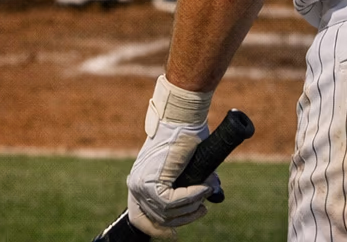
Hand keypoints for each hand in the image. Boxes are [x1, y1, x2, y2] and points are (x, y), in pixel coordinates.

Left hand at [127, 76, 215, 237]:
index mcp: (140, 180)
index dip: (158, 229)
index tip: (175, 234)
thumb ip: (193, 184)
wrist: (182, 115)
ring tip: (207, 192)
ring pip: (168, 212)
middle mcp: (136, 184)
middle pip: (159, 218)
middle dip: (184, 218)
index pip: (140, 218)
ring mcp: (141, 184)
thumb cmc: (186, 133)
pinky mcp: (151, 182)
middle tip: (203, 208)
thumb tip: (211, 196)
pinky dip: (191, 197)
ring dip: (191, 206)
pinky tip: (204, 188)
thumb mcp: (187, 165)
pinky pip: (172, 201)